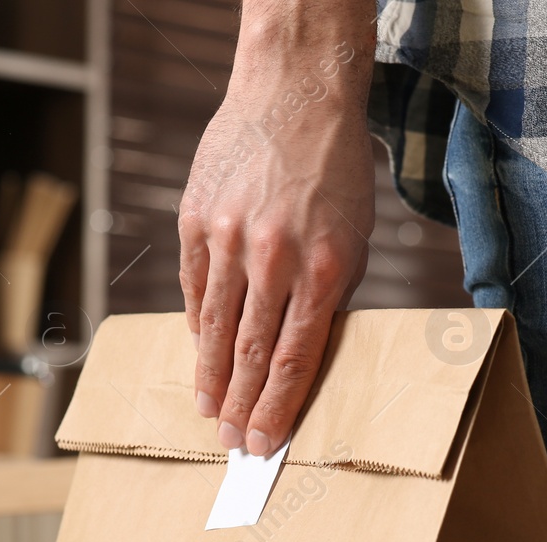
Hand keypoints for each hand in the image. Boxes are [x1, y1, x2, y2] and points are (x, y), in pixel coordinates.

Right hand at [178, 6, 375, 455]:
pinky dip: (197, 322)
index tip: (263, 444)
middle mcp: (271, 257)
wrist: (295, 93)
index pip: (292, 359)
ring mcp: (227, 237)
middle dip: (240, 406)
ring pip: (215, 326)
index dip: (276, 409)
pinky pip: (194, 285)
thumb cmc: (335, 171)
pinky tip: (199, 350)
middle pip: (250, 353)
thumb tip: (300, 358)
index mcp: (319, 267)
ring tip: (209, 409)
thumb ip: (327, 299)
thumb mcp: (353, 240)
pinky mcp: (195, 218)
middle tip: (230, 443)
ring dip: (211, 376)